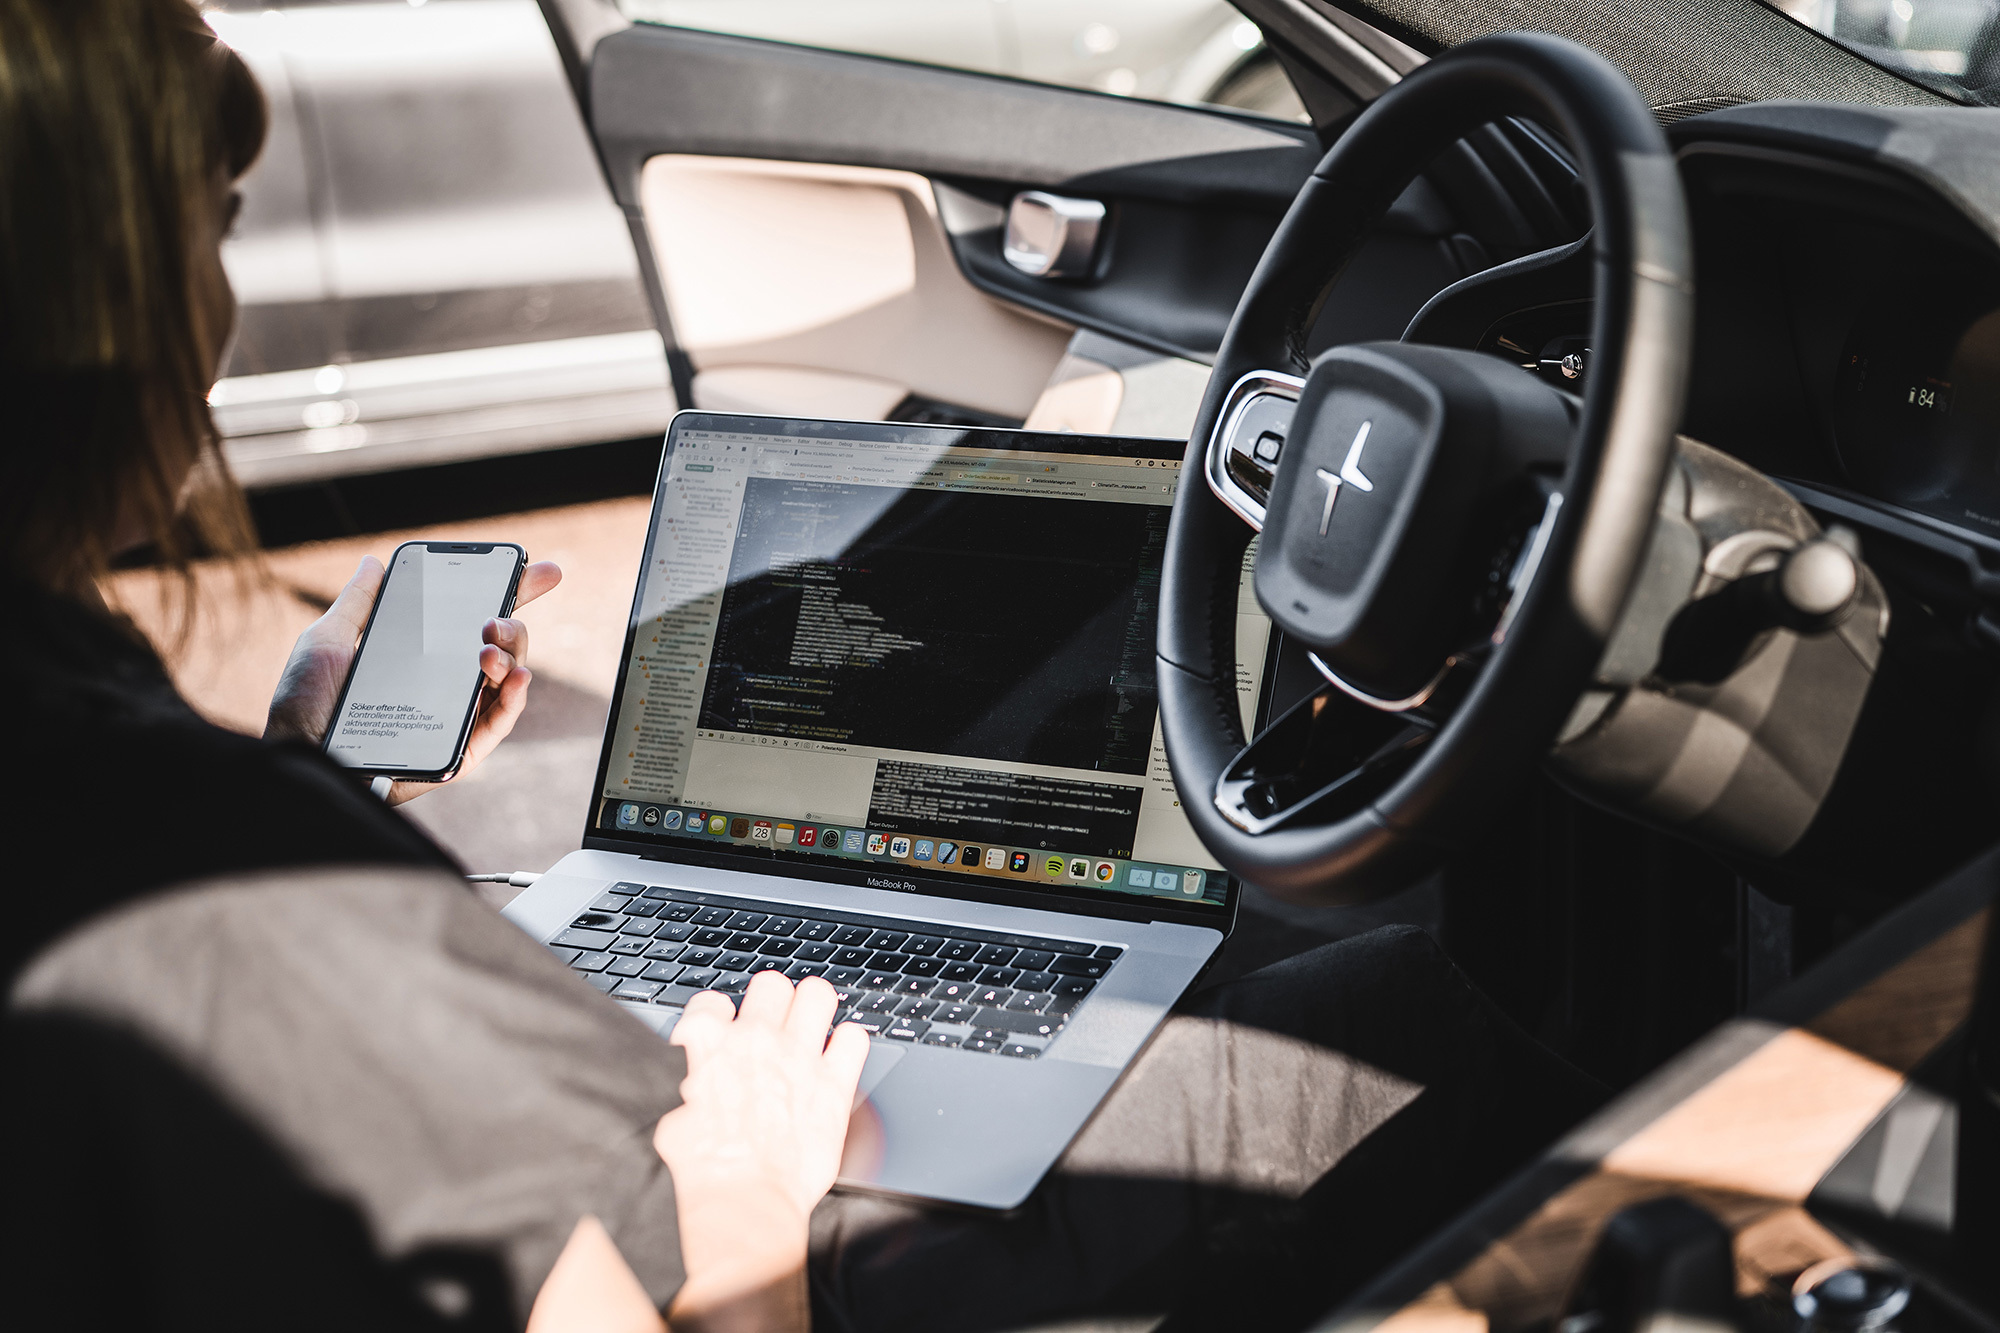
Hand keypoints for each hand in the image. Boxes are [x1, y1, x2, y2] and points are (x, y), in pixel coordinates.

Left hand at [264, 554, 562, 802]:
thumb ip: (359, 602)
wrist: (297, 752)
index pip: (475, 622)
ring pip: (507, 683)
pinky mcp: (459, 751)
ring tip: (489, 647)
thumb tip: (376, 562)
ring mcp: (456, 717)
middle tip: (494, 619)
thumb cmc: (305, 705)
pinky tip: (518, 677)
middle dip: (511, 625)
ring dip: (512, 657)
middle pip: (500, 650)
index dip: (512, 594)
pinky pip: (499, 723)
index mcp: (423, 657)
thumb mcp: (328, 640)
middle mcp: (446, 685)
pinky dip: (515, 698)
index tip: (541, 571)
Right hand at [656, 974, 868, 1332]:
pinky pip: (854, 1038)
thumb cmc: (697, 1171)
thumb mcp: (666, 1115)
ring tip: (811, 1027)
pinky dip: (848, 1045)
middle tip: (773, 1026)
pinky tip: (839, 1058)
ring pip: (817, 994)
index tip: (724, 1034)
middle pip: (770, 984)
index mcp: (706, 1042)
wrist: (737, 1205)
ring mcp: (798, 1057)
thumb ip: (681, 1080)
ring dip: (814, 1008)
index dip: (720, 1018)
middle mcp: (754, 1039)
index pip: (713, 1000)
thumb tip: (682, 1077)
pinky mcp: (834, 1085)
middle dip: (772, 1001)